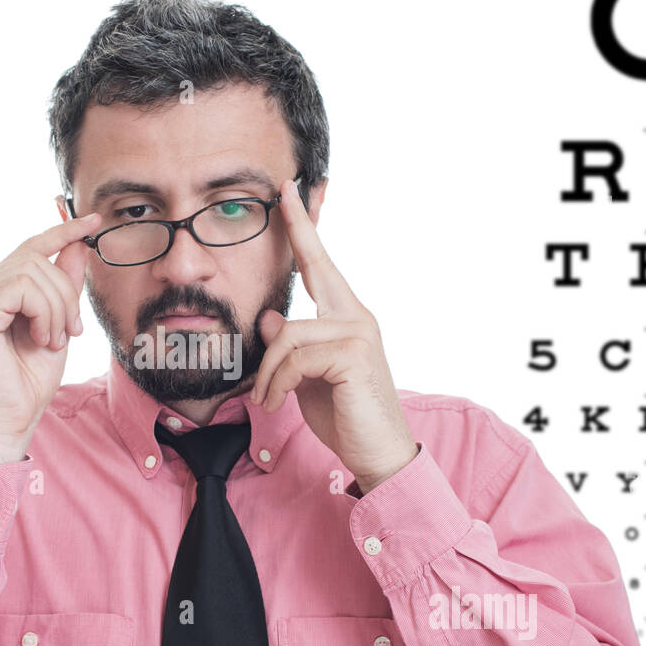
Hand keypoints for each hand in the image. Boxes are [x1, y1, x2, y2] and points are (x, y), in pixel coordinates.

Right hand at [0, 212, 96, 461]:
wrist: (8, 422)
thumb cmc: (28, 382)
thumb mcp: (57, 325)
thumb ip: (64, 285)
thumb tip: (79, 244)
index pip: (30, 248)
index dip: (63, 230)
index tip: (94, 221)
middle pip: (36, 258)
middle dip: (66, 293)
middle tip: (70, 332)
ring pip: (33, 270)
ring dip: (58, 308)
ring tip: (54, 341)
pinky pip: (23, 287)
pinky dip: (44, 312)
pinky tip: (41, 338)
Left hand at [250, 178, 416, 493]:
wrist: (377, 454)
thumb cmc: (345, 416)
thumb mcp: (306, 378)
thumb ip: (291, 348)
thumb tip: (270, 320)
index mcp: (346, 316)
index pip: (322, 264)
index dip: (304, 226)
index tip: (290, 190)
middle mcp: (357, 316)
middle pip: (308, 279)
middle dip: (291, 255)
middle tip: (279, 240)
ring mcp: (359, 332)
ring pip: (287, 333)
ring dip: (268, 372)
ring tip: (267, 400)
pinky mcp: (353, 355)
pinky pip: (296, 357)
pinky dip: (279, 383)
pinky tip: (279, 402)